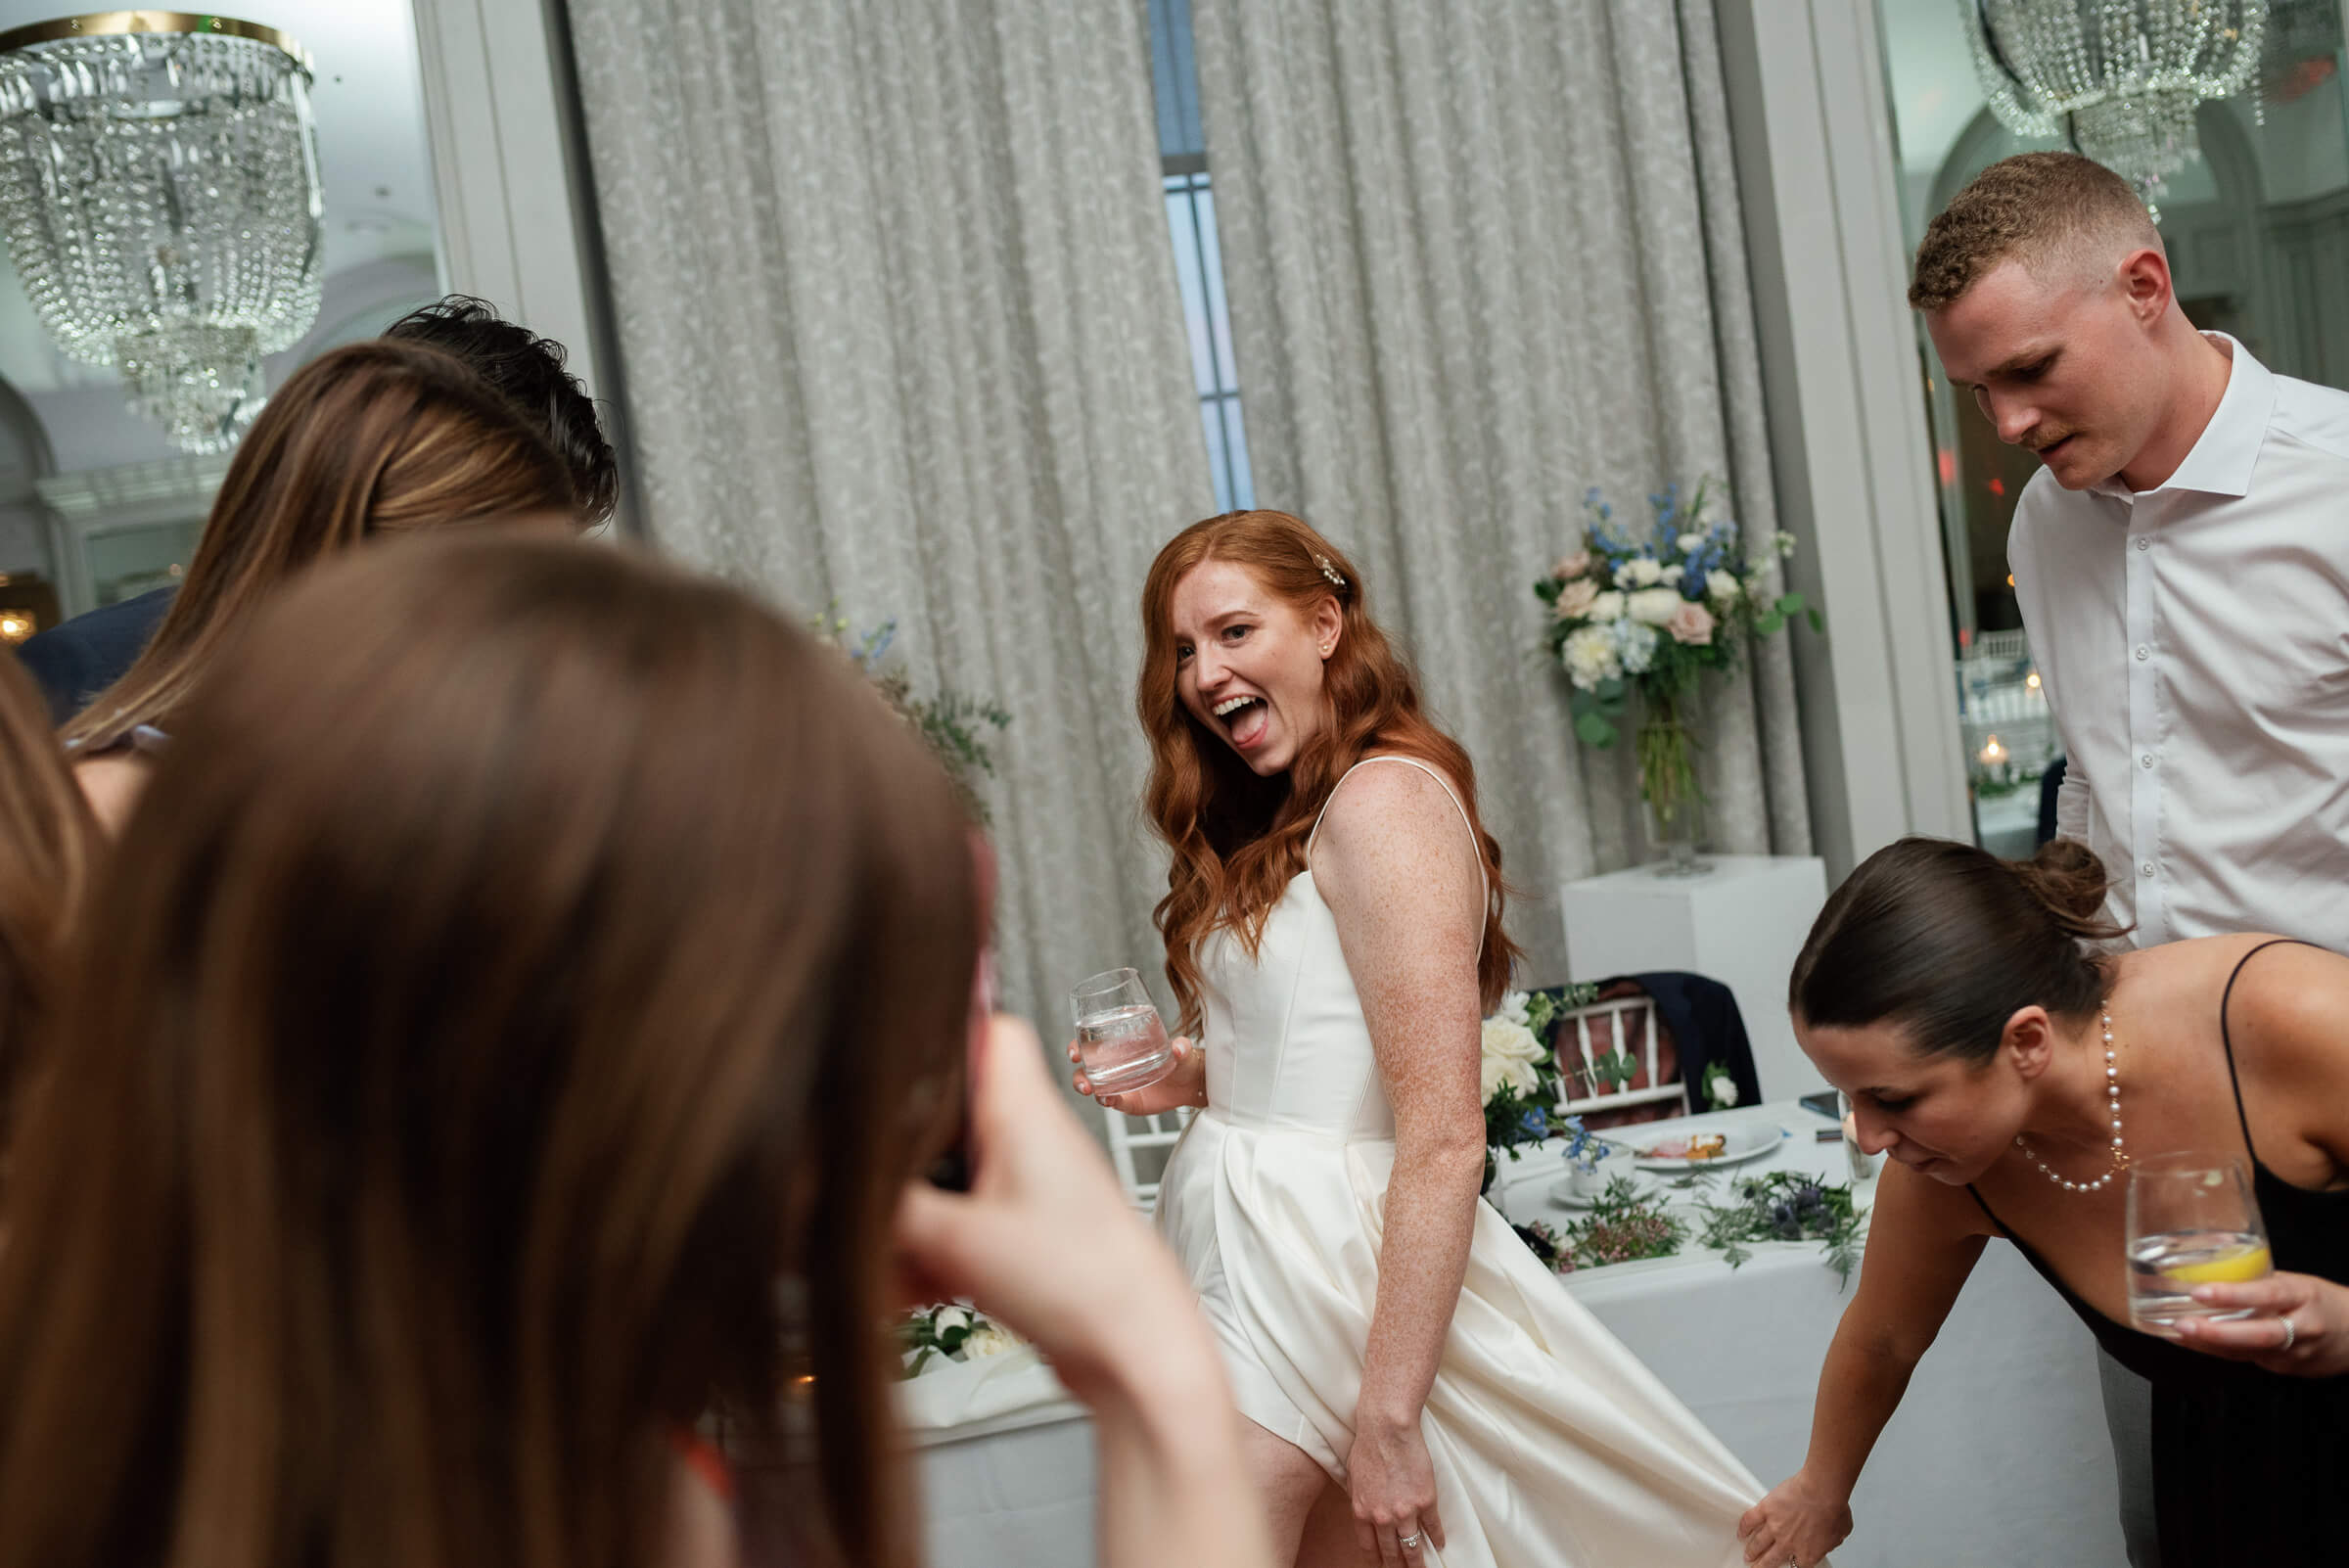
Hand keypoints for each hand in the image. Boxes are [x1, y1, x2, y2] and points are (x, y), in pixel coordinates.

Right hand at [895, 1015, 1208, 1405]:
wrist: (1136, 1354)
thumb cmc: (1082, 1282)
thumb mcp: (956, 1240)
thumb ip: (884, 1210)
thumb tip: (827, 1194)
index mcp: (1022, 1111)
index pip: (987, 1027)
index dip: (936, 1029)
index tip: (883, 1056)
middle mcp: (1027, 1139)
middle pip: (947, 1112)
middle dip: (896, 1153)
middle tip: (862, 1184)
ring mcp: (1027, 1187)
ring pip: (945, 1179)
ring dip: (907, 1218)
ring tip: (884, 1263)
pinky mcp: (1025, 1236)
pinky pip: (958, 1228)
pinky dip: (928, 1256)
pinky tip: (905, 1294)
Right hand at [1069, 1031, 1204, 1116]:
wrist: (1191, 1085)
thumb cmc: (1182, 1060)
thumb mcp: (1181, 1050)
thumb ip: (1181, 1047)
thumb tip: (1178, 1047)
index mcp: (1121, 1048)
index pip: (1092, 1045)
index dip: (1078, 1046)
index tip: (1074, 1051)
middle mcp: (1115, 1066)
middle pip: (1086, 1069)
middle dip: (1078, 1072)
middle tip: (1081, 1075)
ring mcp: (1120, 1085)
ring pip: (1094, 1087)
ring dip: (1088, 1087)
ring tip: (1090, 1089)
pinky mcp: (1128, 1101)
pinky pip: (1112, 1101)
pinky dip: (1107, 1100)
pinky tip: (1109, 1099)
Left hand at [1344, 1416, 1444, 1567]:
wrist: (1387, 1428)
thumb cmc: (1367, 1446)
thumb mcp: (1353, 1477)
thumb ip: (1359, 1499)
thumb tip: (1363, 1512)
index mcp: (1362, 1513)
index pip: (1369, 1548)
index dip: (1377, 1561)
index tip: (1382, 1567)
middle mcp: (1382, 1518)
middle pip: (1391, 1553)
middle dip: (1397, 1566)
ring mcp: (1405, 1512)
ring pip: (1412, 1547)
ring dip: (1418, 1562)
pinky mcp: (1425, 1501)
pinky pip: (1433, 1528)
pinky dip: (1437, 1538)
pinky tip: (1439, 1544)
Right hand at [1737, 1469, 1850, 1566]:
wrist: (1823, 1490)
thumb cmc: (1834, 1507)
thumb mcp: (1841, 1532)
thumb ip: (1832, 1541)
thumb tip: (1831, 1538)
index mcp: (1808, 1553)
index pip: (1797, 1566)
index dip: (1792, 1564)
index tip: (1788, 1563)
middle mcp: (1788, 1543)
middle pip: (1771, 1560)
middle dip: (1762, 1566)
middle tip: (1756, 1567)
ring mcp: (1775, 1527)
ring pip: (1758, 1544)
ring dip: (1751, 1551)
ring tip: (1748, 1555)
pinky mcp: (1766, 1510)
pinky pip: (1750, 1521)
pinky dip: (1743, 1528)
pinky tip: (1741, 1532)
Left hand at [2175, 1270, 2348, 1376]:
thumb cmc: (2321, 1302)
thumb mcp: (2297, 1283)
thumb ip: (2260, 1281)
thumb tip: (2212, 1270)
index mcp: (2303, 1296)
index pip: (2267, 1295)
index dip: (2233, 1295)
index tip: (2200, 1292)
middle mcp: (2301, 1328)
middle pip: (2258, 1334)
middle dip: (2216, 1332)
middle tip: (2181, 1324)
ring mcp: (2295, 1354)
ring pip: (2248, 1352)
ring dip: (2208, 1344)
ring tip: (2175, 1333)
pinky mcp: (2286, 1369)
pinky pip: (2247, 1359)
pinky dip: (2218, 1351)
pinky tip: (2193, 1343)